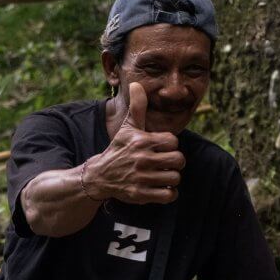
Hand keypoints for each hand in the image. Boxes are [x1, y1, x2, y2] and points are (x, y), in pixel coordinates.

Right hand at [86, 82, 184, 203]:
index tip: (162, 148)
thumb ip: (137, 108)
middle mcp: (142, 159)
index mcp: (141, 141)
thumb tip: (137, 84)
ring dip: (171, 178)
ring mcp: (141, 177)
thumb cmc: (119, 149)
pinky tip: (162, 187)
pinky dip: (169, 193)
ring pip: (175, 178)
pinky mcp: (141, 194)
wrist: (100, 176)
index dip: (170, 145)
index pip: (173, 141)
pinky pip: (169, 195)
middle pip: (179, 160)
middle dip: (175, 162)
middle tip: (166, 163)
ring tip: (163, 175)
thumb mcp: (127, 128)